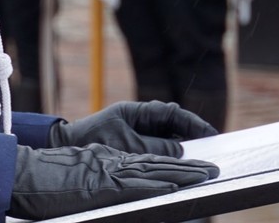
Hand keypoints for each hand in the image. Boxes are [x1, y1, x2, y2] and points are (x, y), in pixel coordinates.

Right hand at [9, 143, 218, 219]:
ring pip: (153, 171)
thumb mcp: (76, 176)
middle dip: (187, 167)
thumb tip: (110, 187)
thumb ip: (98, 179)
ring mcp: (108, 172)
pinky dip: (157, 184)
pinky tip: (175, 186)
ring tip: (206, 174)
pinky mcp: (103, 184)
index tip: (192, 169)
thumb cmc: (41, 182)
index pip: (145, 162)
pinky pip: (135, 184)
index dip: (171, 165)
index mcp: (105, 161)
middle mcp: (111, 162)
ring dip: (182, 174)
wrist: (21, 175)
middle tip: (213, 168)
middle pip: (156, 163)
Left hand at [48, 100, 216, 155]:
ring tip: (200, 160)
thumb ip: (153, 147)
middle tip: (212, 149)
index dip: (193, 123)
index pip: (172, 114)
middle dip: (193, 136)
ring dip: (182, 149)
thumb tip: (180, 150)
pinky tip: (179, 167)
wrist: (67, 145)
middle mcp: (141, 121)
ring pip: (168, 140)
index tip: (211, 133)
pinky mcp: (135, 147)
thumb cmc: (93, 138)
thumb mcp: (125, 143)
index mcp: (137, 112)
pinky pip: (158, 151)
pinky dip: (169, 158)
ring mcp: (138, 134)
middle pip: (174, 126)